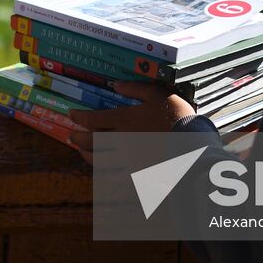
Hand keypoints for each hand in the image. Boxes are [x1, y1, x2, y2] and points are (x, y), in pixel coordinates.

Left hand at [67, 81, 194, 164]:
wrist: (191, 147)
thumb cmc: (176, 117)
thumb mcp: (158, 95)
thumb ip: (136, 89)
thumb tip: (116, 85)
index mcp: (125, 119)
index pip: (94, 119)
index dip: (79, 117)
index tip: (70, 115)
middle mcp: (120, 140)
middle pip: (92, 141)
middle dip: (78, 138)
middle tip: (70, 136)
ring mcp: (126, 160)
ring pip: (99, 160)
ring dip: (86, 156)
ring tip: (80, 152)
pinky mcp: (135, 175)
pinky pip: (113, 177)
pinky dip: (103, 175)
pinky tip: (100, 174)